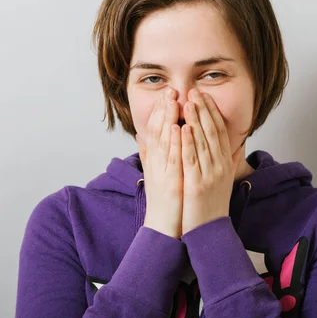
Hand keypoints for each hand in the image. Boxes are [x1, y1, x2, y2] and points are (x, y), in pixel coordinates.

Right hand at [137, 88, 183, 238]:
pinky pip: (171, 158)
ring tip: (172, 100)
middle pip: (157, 130)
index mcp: (155, 160)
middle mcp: (156, 163)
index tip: (167, 94)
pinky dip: (172, 141)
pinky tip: (175, 126)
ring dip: (167, 118)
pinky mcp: (170, 181)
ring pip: (163, 140)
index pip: (156, 129)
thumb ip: (150, 154)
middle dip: (163, 108)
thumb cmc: (165, 202)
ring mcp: (162, 171)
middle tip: (170, 89)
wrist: (165, 228)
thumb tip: (141, 136)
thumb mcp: (156, 174)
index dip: (161, 110)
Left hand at [180, 89, 242, 234]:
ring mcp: (210, 175)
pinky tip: (183, 128)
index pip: (219, 131)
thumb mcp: (226, 179)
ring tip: (188, 102)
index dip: (212, 112)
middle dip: (203, 109)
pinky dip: (188, 143)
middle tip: (195, 90)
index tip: (204, 95)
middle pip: (212, 132)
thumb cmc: (213, 205)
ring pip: (202, 142)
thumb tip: (239, 145)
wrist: (210, 231)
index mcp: (224, 163)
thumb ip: (231, 160)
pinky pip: (192, 160)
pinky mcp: (197, 185)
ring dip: (195, 120)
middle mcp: (220, 166)